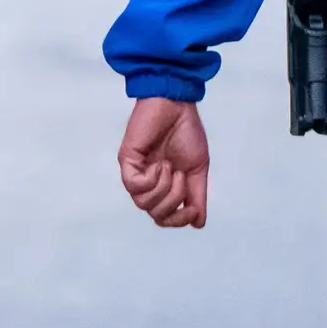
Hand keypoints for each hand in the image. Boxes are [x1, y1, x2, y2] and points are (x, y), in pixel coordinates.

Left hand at [119, 97, 209, 228]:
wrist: (176, 104)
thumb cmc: (186, 131)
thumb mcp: (197, 168)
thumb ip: (197, 195)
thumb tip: (198, 223)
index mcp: (165, 186)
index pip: (165, 218)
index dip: (179, 220)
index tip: (193, 209)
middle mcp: (149, 182)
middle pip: (156, 215)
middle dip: (174, 203)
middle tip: (180, 176)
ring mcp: (137, 172)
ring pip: (144, 204)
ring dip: (164, 188)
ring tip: (170, 167)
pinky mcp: (128, 161)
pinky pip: (135, 186)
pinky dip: (152, 179)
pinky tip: (159, 164)